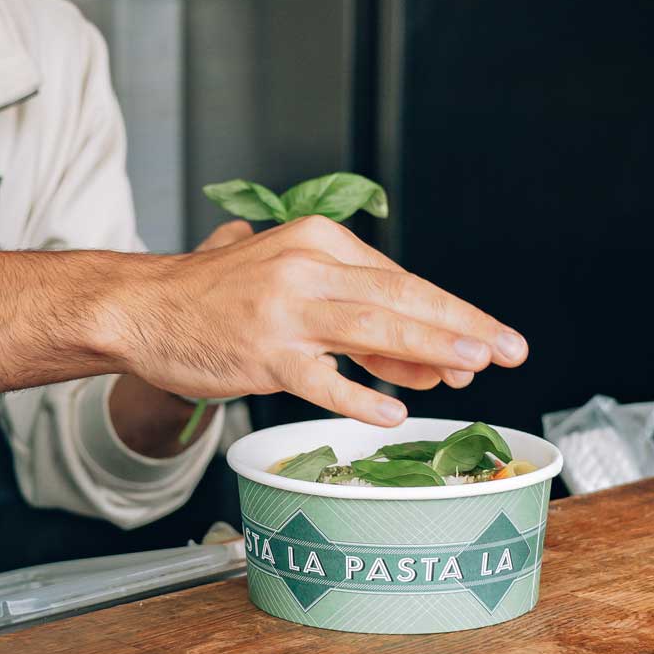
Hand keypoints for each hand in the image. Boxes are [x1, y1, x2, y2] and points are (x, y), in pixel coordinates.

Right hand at [194, 217, 483, 397]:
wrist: (143, 307)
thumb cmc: (215, 297)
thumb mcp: (283, 276)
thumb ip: (345, 305)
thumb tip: (418, 355)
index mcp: (316, 240)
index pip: (399, 277)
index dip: (450, 312)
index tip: (490, 338)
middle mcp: (305, 266)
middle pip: (400, 296)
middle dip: (462, 325)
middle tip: (510, 349)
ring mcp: (283, 310)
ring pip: (373, 328)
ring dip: (429, 351)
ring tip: (473, 370)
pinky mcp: (262, 353)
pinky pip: (322, 380)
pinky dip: (360, 398)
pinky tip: (394, 414)